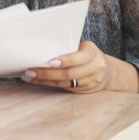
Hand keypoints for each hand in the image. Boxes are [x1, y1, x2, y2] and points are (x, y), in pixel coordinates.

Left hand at [20, 41, 138, 93]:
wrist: (108, 72)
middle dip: (47, 73)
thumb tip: (43, 47)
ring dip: (45, 81)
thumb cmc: (89, 55)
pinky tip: (38, 81)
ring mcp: (90, 82)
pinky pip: (65, 89)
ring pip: (65, 83)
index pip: (79, 58)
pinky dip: (49, 85)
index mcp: (93, 54)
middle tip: (30, 71)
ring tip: (29, 76)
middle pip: (69, 74)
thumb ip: (70, 48)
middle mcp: (94, 69)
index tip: (49, 61)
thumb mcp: (84, 48)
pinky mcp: (84, 92)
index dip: (65, 61)